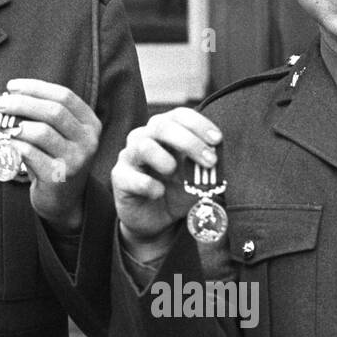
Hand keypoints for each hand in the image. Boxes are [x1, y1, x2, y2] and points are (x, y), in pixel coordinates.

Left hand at [0, 79, 100, 233]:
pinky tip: (1, 144)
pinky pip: (30, 153)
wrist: (63, 201)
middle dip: (22, 103)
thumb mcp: (58, 134)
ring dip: (15, 125)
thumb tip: (10, 96)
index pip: (65, 96)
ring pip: (42, 132)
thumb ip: (42, 114)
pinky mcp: (59, 177)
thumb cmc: (54, 159)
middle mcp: (88, 141)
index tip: (12, 86)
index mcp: (90, 124)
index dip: (36, 88)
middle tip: (0, 104)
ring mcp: (75, 160)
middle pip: (54, 111)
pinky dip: (12, 145)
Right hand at [112, 107, 221, 253]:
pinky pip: (132, 177)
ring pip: (143, 146)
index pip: (178, 115)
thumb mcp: (196, 178)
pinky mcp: (120, 178)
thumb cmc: (175, 191)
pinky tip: (159, 193)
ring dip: (165, 160)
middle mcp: (143, 138)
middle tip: (209, 161)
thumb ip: (205, 167)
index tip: (217, 140)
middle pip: (160, 126)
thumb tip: (217, 160)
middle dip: (188, 142)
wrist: (154, 220)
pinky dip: (149, 185)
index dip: (198, 124)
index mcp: (163, 131)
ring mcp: (129, 157)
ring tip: (175, 173)